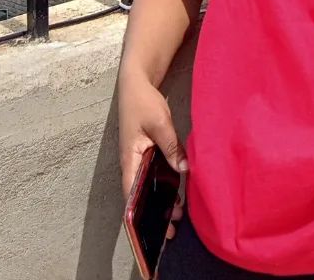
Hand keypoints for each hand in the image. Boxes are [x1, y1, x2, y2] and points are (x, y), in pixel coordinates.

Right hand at [118, 72, 186, 238]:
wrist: (137, 83)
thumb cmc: (143, 102)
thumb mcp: (159, 123)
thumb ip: (170, 146)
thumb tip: (184, 169)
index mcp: (129, 159)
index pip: (131, 194)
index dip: (140, 213)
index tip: (153, 229)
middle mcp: (132, 162)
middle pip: (141, 194)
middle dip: (154, 212)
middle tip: (171, 229)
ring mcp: (139, 157)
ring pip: (148, 185)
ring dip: (161, 199)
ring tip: (178, 215)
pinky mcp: (148, 151)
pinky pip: (155, 172)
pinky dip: (165, 183)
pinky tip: (179, 190)